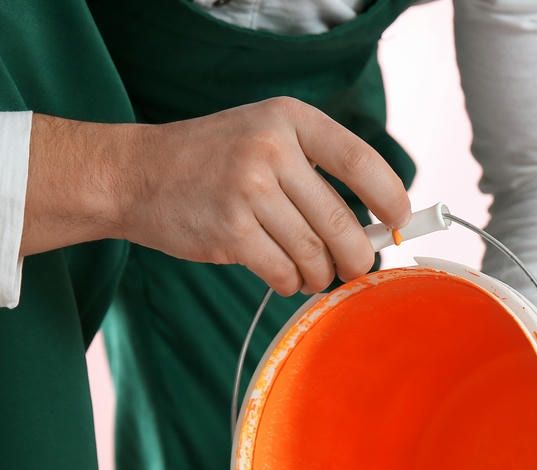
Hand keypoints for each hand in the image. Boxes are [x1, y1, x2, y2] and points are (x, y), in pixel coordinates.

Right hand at [21, 101, 410, 295]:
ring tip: (311, 273)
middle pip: (340, 221)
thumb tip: (375, 225)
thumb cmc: (211, 162)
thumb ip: (314, 171)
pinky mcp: (230, 230)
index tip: (400, 221)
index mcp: (290, 120)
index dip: (389, 197)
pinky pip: (283, 271)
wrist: (136, 174)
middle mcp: (271, 149)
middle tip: (357, 268)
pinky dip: (290, 282)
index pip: (359, 161)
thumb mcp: (264, 138)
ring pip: (313, 253)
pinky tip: (282, 276)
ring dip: (319, 274)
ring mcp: (248, 189)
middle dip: (357, 256)